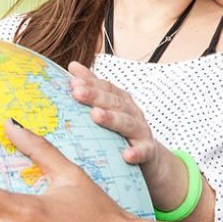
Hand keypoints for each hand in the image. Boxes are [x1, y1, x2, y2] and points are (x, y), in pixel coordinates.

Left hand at [66, 62, 178, 205]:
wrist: (149, 155)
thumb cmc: (122, 130)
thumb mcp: (109, 107)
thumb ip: (93, 87)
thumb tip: (73, 66)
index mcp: (121, 101)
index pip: (106, 88)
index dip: (91, 83)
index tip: (73, 82)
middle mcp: (132, 112)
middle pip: (114, 102)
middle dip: (95, 97)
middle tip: (78, 93)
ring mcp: (141, 130)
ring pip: (127, 123)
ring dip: (112, 119)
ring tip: (96, 115)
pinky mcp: (148, 150)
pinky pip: (143, 151)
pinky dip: (136, 152)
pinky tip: (127, 155)